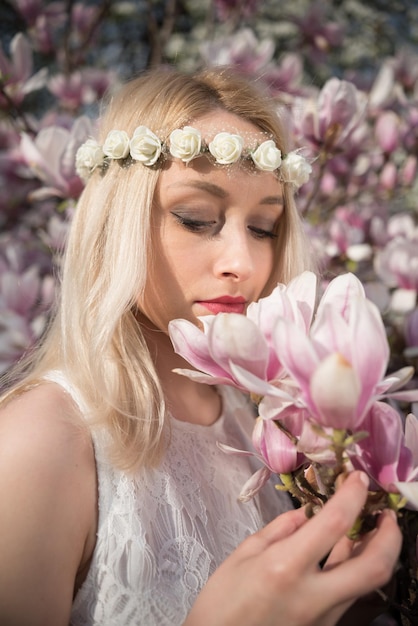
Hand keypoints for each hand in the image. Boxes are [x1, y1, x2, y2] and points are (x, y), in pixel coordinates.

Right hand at [184, 471, 401, 625]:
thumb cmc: (222, 602)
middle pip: (373, 566)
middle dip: (391, 535)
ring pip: (368, 582)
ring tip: (374, 526)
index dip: (352, 495)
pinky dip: (358, 567)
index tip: (357, 477)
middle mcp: (313, 594)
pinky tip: (351, 550)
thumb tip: (307, 513)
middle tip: (387, 512)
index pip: (333, 523)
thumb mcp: (243, 555)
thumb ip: (279, 530)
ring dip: (378, 551)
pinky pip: (351, 592)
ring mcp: (324, 616)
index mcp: (286, 567)